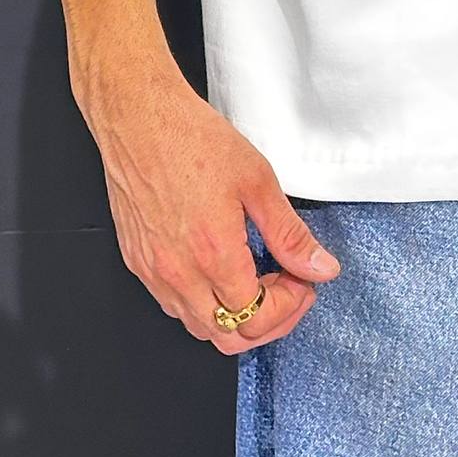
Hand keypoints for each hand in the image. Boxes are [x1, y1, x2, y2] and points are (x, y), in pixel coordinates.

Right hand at [78, 59, 341, 354]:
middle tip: (288, 290)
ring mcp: (153, 272)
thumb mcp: (257, 181)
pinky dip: (203, 303)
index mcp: (213, 254)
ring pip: (199, 327)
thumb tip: (320, 267)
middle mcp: (179, 272)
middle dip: (268, 322)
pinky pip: (173, 306)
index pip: (258, 317)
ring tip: (257, 279)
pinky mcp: (138, 263)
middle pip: (228, 337)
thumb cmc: (191, 139)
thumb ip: (290, 234)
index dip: (291, 306)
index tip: (303, 280)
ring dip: (234, 316)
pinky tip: (221, 271)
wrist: (139, 119)